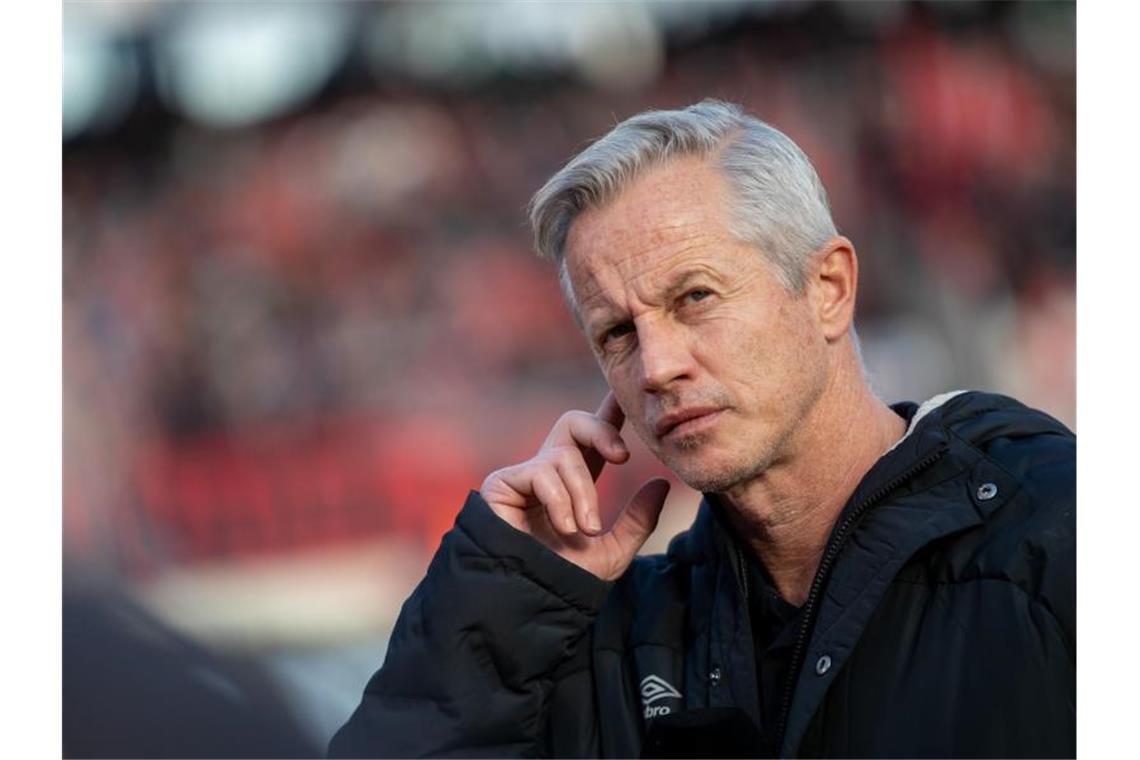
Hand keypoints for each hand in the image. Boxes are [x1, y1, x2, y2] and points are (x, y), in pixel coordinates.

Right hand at [480, 393, 670, 580]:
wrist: (527, 602)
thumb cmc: (565, 580)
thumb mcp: (613, 551)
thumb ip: (638, 520)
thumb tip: (662, 484)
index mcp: (575, 483)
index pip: (594, 440)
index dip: (608, 414)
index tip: (625, 397)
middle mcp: (549, 472)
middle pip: (573, 422)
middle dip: (601, 429)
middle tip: (622, 457)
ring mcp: (525, 476)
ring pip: (564, 455)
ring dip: (583, 493)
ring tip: (584, 529)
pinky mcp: (503, 483)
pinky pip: (542, 473)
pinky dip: (560, 500)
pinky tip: (563, 526)